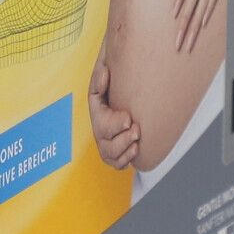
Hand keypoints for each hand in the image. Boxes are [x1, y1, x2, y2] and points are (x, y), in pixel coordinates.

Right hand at [87, 42, 139, 168]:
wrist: (133, 92)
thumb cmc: (120, 81)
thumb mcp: (109, 70)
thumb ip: (104, 70)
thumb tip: (106, 73)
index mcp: (97, 108)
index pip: (100, 122)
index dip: (114, 124)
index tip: (129, 118)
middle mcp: (99, 127)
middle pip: (104, 141)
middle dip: (122, 138)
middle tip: (137, 129)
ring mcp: (106, 141)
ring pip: (109, 154)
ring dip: (124, 149)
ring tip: (137, 138)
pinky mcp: (116, 152)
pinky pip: (117, 163)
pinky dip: (125, 159)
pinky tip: (136, 148)